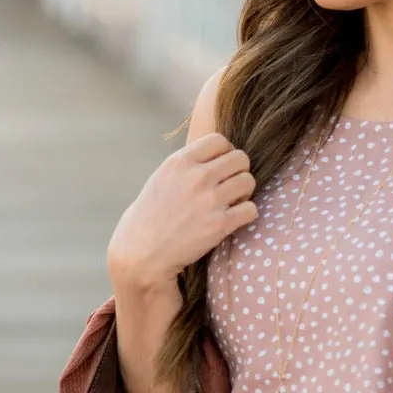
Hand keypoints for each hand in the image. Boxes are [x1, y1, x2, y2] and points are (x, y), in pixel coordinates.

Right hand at [107, 132, 257, 287]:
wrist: (141, 252)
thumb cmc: (151, 216)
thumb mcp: (162, 178)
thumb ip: (188, 165)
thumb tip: (216, 155)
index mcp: (180, 161)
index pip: (220, 140)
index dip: (226, 152)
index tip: (221, 167)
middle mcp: (196, 177)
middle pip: (240, 158)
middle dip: (239, 171)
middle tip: (230, 186)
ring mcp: (209, 200)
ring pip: (249, 181)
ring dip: (245, 192)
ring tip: (232, 202)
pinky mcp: (219, 224)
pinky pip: (251, 209)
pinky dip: (247, 214)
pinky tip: (234, 219)